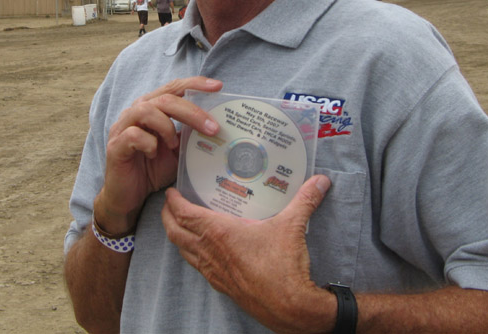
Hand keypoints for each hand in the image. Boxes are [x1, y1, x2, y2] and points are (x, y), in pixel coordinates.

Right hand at [94, 76, 223, 234]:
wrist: (129, 197)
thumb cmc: (152, 169)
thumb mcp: (177, 150)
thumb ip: (189, 135)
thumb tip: (215, 125)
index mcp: (151, 107)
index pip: (173, 88)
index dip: (195, 84)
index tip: (218, 87)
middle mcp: (135, 112)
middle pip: (165, 99)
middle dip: (192, 112)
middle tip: (212, 128)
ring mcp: (122, 127)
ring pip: (146, 110)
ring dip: (167, 127)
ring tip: (174, 145)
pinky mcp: (115, 146)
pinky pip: (134, 135)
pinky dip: (149, 144)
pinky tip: (154, 154)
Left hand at [161, 174, 334, 332]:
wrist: (289, 308)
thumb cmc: (284, 268)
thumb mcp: (292, 227)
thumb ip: (305, 200)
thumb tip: (320, 180)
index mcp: (220, 234)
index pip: (184, 214)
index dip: (173, 201)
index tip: (171, 191)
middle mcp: (210, 252)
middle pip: (174, 232)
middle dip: (167, 216)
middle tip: (169, 204)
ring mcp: (213, 271)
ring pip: (183, 250)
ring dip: (177, 235)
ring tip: (182, 223)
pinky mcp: (221, 285)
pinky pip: (197, 266)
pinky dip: (192, 253)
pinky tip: (203, 249)